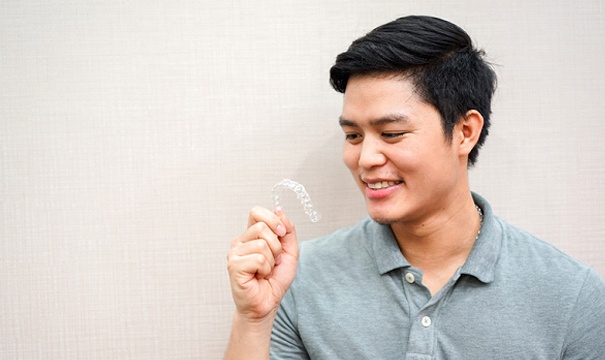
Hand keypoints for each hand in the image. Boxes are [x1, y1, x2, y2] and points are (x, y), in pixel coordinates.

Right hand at [227, 206, 298, 320]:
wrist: (266, 304)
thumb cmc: (274, 280)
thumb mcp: (289, 252)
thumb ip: (288, 231)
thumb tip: (279, 211)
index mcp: (251, 235)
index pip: (256, 212)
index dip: (272, 220)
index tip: (281, 234)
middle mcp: (240, 241)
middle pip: (261, 227)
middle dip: (276, 246)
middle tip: (273, 261)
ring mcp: (234, 253)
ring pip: (262, 244)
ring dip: (271, 261)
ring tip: (265, 271)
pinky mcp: (234, 265)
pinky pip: (258, 259)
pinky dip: (265, 269)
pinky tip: (259, 276)